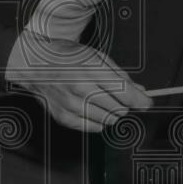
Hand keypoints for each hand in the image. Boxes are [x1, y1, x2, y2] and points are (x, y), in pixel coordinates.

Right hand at [5, 31, 151, 131]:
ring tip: (103, 99)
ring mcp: (70, 104)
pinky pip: (93, 127)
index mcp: (89, 69)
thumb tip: (139, 92)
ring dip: (112, 112)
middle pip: (119, 108)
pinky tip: (93, 108)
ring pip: (108, 120)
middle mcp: (79, 88)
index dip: (141, 100)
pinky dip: (99, 120)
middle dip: (125, 104)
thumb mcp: (96, 56)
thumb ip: (120, 75)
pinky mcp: (64, 117)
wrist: (36, 63)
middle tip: (121, 96)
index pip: (125, 93)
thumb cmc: (67, 56)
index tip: (146, 102)